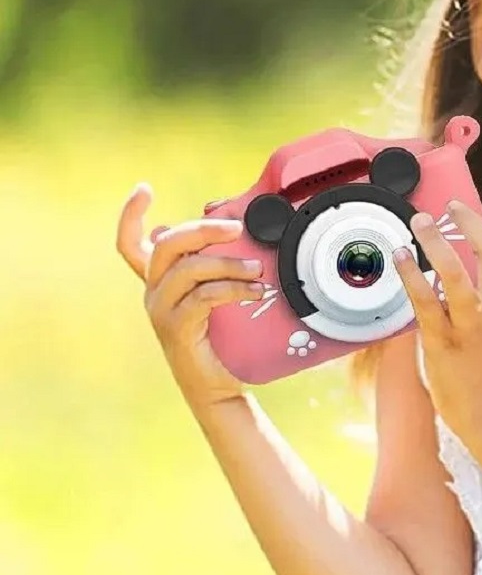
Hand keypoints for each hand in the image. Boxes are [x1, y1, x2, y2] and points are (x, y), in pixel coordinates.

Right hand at [116, 183, 265, 415]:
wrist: (220, 386)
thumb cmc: (224, 338)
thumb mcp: (222, 295)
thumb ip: (223, 267)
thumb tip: (246, 236)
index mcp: (161, 281)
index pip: (132, 244)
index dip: (131, 214)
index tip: (144, 188)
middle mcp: (154, 292)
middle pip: (167, 245)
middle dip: (203, 229)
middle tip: (238, 227)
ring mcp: (162, 311)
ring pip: (188, 269)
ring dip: (227, 263)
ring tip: (257, 268)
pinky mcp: (177, 329)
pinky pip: (202, 297)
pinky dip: (232, 289)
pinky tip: (256, 292)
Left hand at [393, 200, 481, 444]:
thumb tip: (476, 281)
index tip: (466, 213)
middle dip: (468, 223)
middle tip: (447, 208)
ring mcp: (470, 327)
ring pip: (454, 273)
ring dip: (434, 243)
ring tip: (417, 224)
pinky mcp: (444, 344)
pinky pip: (425, 303)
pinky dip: (412, 276)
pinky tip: (401, 260)